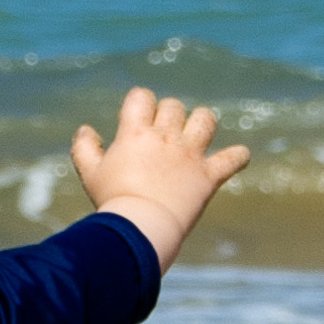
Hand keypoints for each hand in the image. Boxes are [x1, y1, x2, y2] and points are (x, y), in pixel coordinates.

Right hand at [69, 86, 250, 268]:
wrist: (141, 227)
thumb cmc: (112, 201)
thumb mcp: (90, 174)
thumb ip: (84, 148)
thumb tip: (86, 128)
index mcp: (136, 132)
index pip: (141, 96)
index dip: (140, 102)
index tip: (138, 117)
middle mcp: (166, 137)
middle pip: (174, 106)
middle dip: (168, 115)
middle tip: (163, 135)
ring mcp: (190, 155)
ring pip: (206, 119)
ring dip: (202, 122)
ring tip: (196, 135)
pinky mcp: (208, 176)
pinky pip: (232, 159)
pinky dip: (238, 156)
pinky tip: (238, 157)